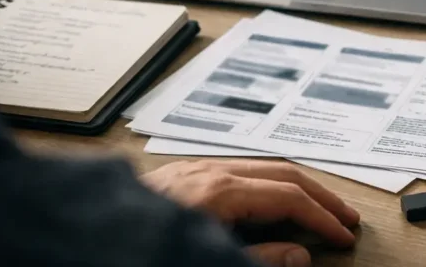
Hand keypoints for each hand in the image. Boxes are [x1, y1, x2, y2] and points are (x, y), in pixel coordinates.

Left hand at [141, 159, 359, 265]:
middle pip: (283, 172)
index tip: (343, 237)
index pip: (289, 197)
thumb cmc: (136, 253)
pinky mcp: (182, 174)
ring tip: (319, 208)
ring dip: (296, 187)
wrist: (79, 242)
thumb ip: (257, 260)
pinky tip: (272, 200)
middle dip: (320, 195)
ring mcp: (194, 168)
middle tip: (346, 217)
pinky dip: (268, 184)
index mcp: (218, 191)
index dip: (322, 218)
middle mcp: (209, 170)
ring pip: (262, 167)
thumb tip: (299, 256)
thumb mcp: (205, 262)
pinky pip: (240, 170)